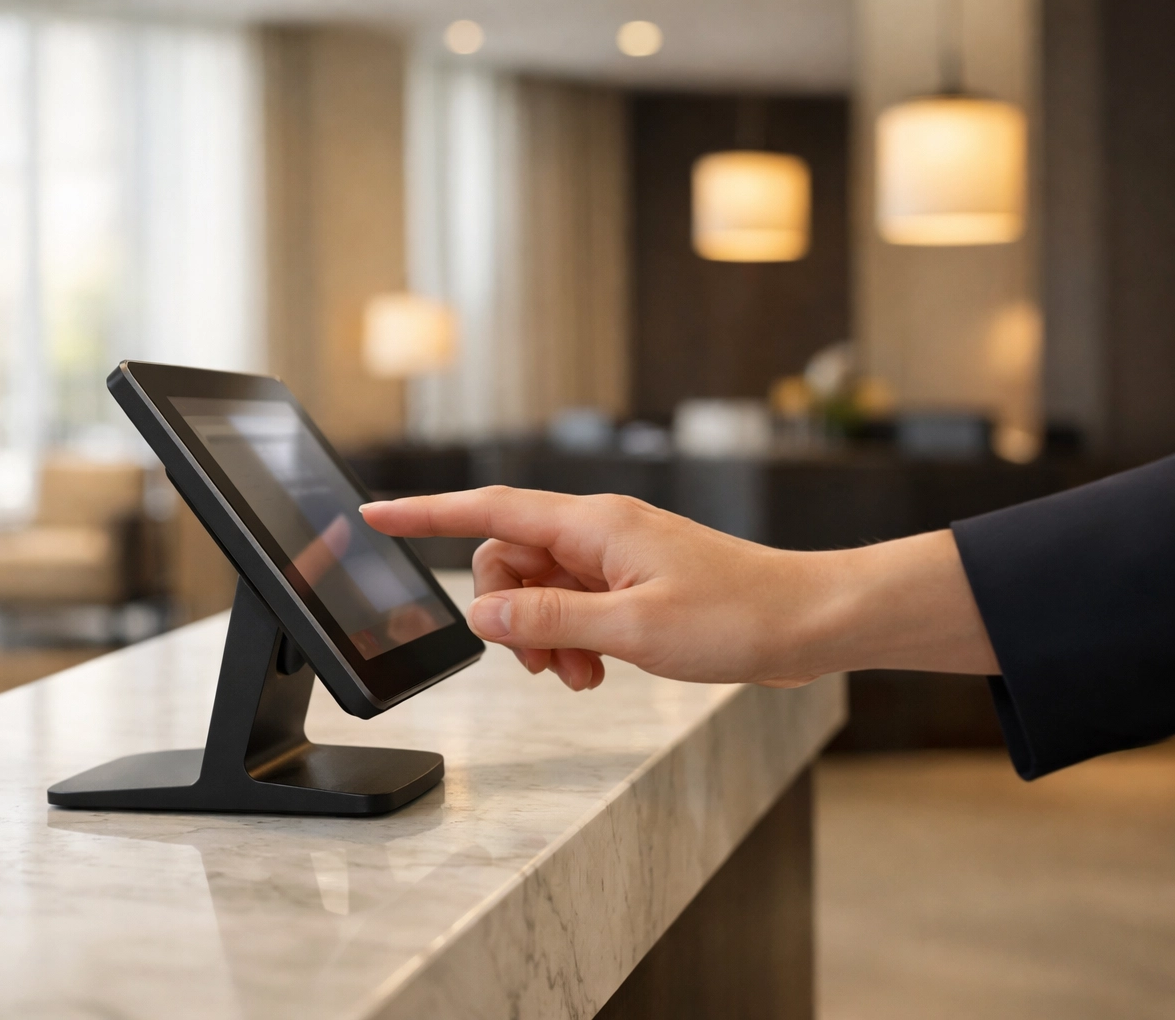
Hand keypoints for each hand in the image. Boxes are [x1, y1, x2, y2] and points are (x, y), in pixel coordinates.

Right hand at [360, 486, 998, 692]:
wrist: (808, 622)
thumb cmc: (738, 616)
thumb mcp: (632, 627)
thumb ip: (549, 619)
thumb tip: (482, 613)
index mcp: (593, 524)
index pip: (490, 511)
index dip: (428, 512)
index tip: (377, 513)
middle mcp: (598, 532)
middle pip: (509, 561)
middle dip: (508, 613)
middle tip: (543, 661)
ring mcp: (615, 557)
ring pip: (540, 589)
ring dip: (545, 636)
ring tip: (583, 674)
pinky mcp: (633, 584)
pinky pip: (574, 606)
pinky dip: (572, 640)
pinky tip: (599, 669)